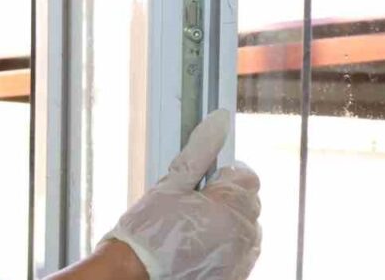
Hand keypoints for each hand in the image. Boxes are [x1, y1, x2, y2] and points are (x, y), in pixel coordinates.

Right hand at [101, 110, 261, 279]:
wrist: (136, 275)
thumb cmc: (148, 231)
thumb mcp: (170, 185)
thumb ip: (199, 151)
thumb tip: (220, 121)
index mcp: (231, 207)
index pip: (247, 177)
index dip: (223, 176)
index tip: (202, 182)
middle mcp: (243, 235)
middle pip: (248, 203)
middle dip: (225, 200)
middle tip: (190, 206)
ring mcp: (242, 259)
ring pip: (245, 229)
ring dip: (227, 224)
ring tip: (191, 230)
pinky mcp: (235, 275)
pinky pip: (240, 253)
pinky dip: (225, 247)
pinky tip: (197, 248)